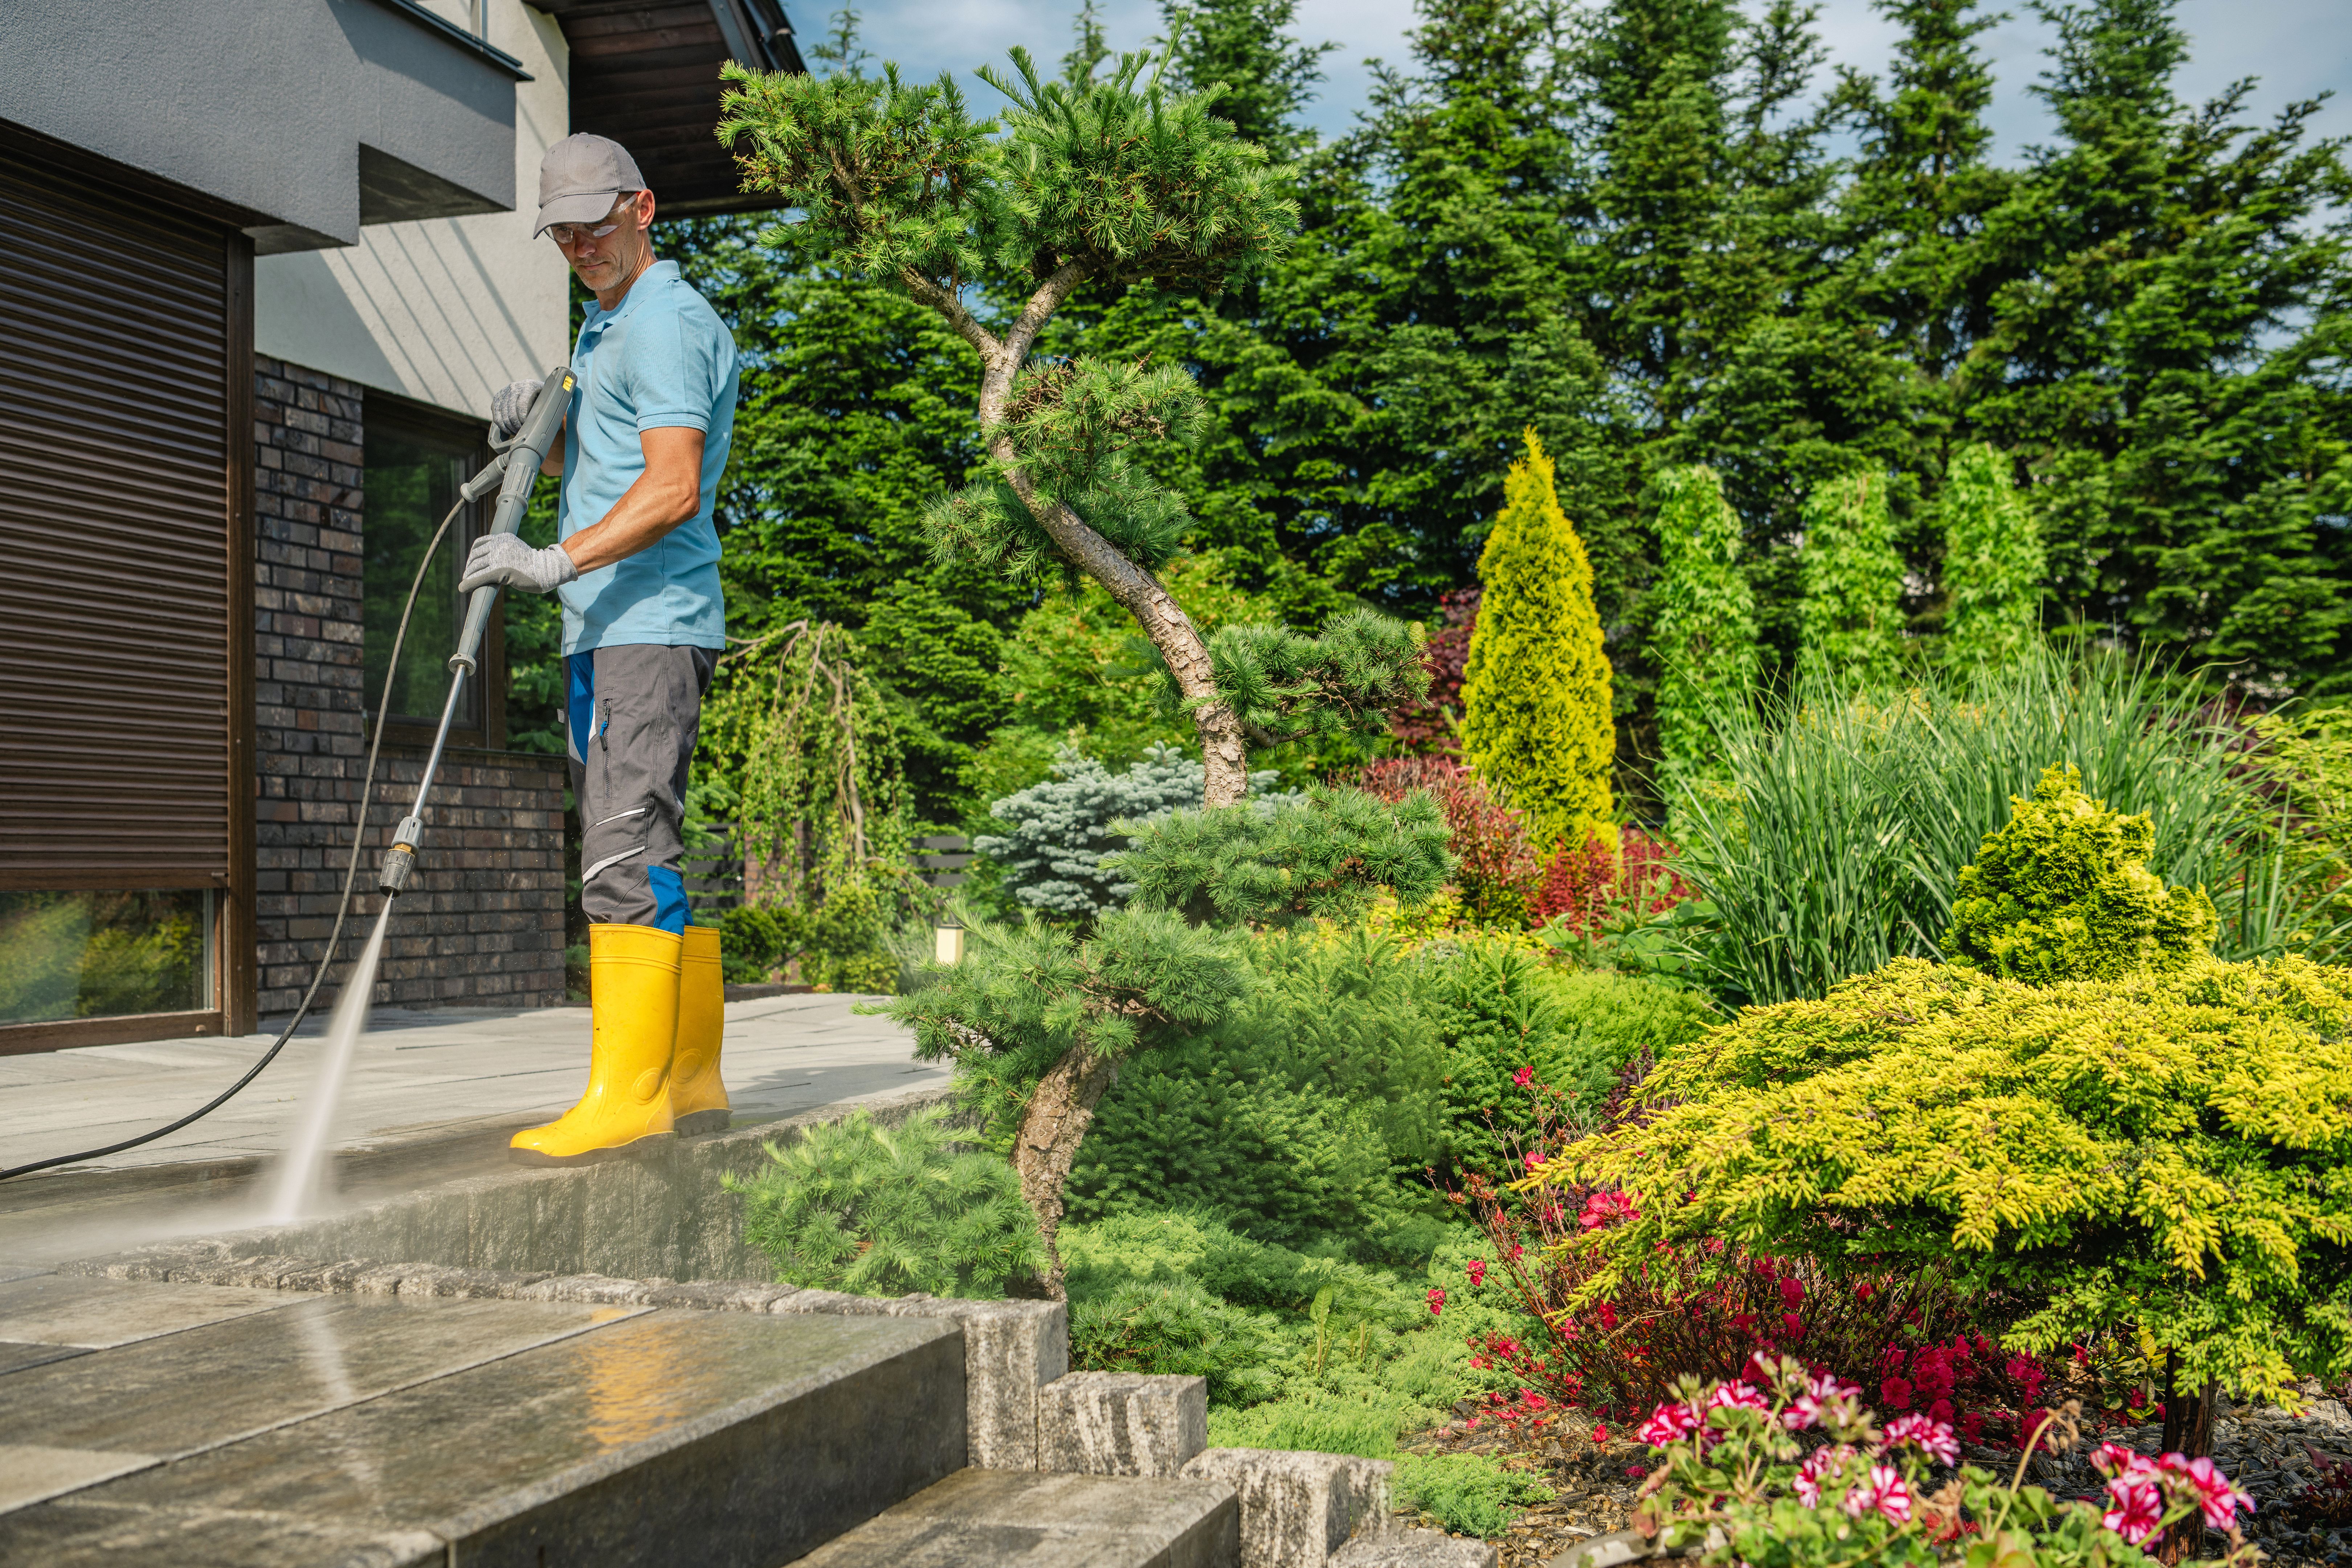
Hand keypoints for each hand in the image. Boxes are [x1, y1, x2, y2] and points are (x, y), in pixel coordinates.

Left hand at [457, 533, 578, 594]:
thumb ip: (505, 551)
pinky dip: (469, 583)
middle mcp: (499, 545)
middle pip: (476, 555)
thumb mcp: (518, 550)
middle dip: (470, 566)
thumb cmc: (536, 564)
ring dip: (468, 575)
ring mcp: (499, 557)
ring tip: (465, 581)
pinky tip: (463, 588)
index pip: (480, 543)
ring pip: (476, 567)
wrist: (548, 570)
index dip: (473, 554)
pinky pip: (480, 577)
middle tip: (467, 574)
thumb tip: (493, 560)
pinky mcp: (500, 571)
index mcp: (503, 538)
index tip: (471, 561)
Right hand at [490, 377, 543, 440]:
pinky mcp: (497, 399)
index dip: (523, 420)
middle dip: (517, 426)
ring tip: (517, 432)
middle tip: (522, 433)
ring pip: (502, 416)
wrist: (534, 387)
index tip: (528, 427)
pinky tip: (509, 430)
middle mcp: (514, 388)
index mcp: (528, 386)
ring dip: (510, 428)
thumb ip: (546, 410)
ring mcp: (503, 392)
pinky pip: (496, 417)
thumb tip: (542, 427)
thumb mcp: (547, 401)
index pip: (521, 406)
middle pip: (511, 413)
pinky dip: (502, 426)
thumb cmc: (543, 398)